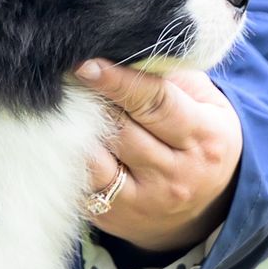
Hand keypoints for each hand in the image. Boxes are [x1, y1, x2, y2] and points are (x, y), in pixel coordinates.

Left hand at [75, 59, 242, 253]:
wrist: (204, 210)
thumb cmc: (199, 141)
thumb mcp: (206, 106)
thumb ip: (172, 78)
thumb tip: (125, 53)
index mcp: (204, 137)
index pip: (156, 103)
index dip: (119, 81)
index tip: (87, 64)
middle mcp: (177, 172)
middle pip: (122, 128)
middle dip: (93, 101)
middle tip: (65, 78)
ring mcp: (144, 198)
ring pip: (97, 157)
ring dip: (76, 130)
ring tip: (63, 107)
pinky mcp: (114, 216)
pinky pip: (82, 182)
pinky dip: (70, 158)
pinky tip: (60, 139)